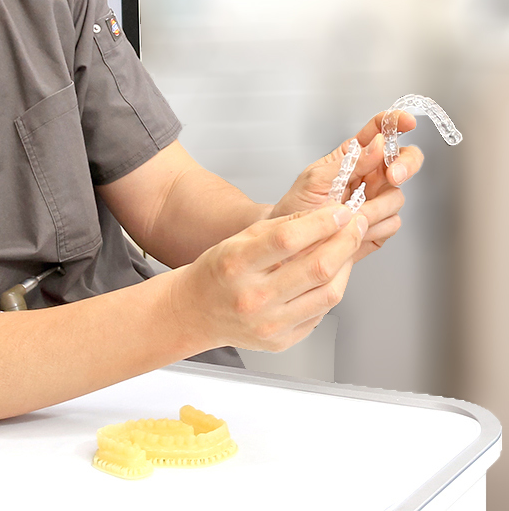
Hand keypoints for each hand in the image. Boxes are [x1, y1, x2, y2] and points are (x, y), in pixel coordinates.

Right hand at [173, 204, 367, 352]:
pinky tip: (329, 275)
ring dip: (346, 266)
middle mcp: (253, 297)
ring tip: (346, 249)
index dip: (322, 223)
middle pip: (316, 268)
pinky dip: (331, 289)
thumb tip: (323, 216)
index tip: (341, 212)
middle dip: (346, 241)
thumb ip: (280, 227)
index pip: (288, 239)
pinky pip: (320, 313)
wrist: (197, 312)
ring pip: (328, 294)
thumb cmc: (218, 273)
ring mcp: (269, 323)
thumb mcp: (239, 239)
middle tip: (355, 225)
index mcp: (237, 264)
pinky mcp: (282, 341)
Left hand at [272, 112, 424, 261]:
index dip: (395, 122)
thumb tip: (376, 144)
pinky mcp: (381, 224)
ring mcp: (378, 199)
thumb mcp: (315, 179)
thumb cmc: (298, 205)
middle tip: (393, 175)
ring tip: (349, 213)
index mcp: (352, 157)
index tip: (407, 121)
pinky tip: (355, 228)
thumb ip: (347, 162)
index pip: (378, 132)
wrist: (294, 241)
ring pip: (397, 196)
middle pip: (404, 160)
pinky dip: (375, 227)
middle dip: (405, 165)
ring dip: (376, 207)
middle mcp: (370, 175)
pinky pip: (392, 222)